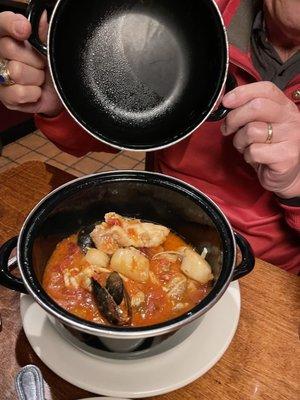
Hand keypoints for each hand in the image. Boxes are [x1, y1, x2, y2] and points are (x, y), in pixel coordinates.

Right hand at [0, 11, 62, 115]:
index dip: (12, 24)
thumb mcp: (50, 48)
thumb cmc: (51, 67)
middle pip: (10, 48)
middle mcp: (1, 54)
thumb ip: (44, 34)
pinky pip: (19, 92)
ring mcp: (1, 76)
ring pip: (16, 71)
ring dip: (35, 77)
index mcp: (9, 36)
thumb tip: (43, 18)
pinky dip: (34, 93)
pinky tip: (36, 90)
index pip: (2, 24)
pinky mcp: (6, 96)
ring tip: (39, 78)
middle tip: (40, 64)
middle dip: (33, 58)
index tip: (25, 29)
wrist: (58, 93)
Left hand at [221, 81, 299, 198]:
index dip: (242, 93)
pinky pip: (254, 151)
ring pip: (252, 131)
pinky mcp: (286, 157)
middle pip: (257, 107)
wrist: (287, 174)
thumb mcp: (261, 124)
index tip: (226, 102)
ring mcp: (291, 138)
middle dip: (234, 118)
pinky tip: (254, 158)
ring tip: (245, 146)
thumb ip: (249, 111)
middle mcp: (291, 119)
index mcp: (285, 106)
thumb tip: (226, 103)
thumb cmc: (270, 147)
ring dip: (240, 141)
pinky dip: (247, 156)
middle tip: (228, 129)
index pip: (266, 89)